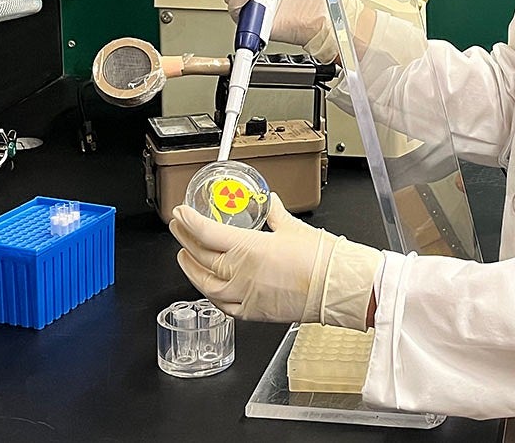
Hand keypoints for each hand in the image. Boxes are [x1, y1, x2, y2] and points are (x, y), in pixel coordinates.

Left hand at [169, 193, 382, 329]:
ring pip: (205, 283)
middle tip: (178, 227)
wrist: (337, 286)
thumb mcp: (293, 227)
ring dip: (190, 268)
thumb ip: (274, 214)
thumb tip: (269, 203)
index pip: (207, 232)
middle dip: (185, 239)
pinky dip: (211, 294)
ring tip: (184, 257)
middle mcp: (239, 273)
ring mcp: (243, 295)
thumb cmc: (320, 258)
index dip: (189, 221)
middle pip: (200, 255)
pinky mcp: (252, 312)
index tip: (180, 213)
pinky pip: (222, 305)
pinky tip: (208, 288)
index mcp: (248, 248)